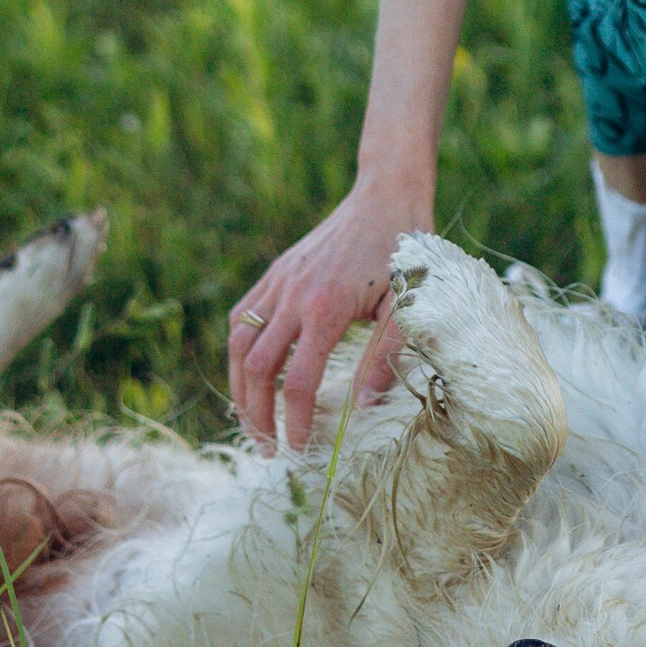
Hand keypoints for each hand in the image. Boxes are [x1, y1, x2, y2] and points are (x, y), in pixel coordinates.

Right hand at [227, 169, 427, 451]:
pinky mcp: (277, 272)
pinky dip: (239, 350)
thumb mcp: (407, 310)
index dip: (295, 422)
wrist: (386, 196)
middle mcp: (294, 296)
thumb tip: (361, 410)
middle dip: (257, 414)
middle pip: (257, 368)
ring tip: (251, 419)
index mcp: (327, 310)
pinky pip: (242, 314)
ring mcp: (280, 281)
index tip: (299, 450)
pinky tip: (249, 372)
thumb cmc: (405, 254)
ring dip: (239, 386)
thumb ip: (384, 360)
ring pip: (240, 342)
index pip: (298, 382)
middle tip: (267, 447)